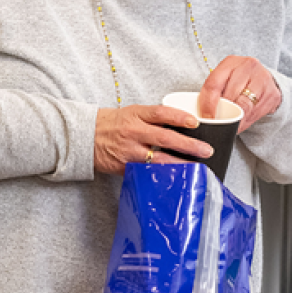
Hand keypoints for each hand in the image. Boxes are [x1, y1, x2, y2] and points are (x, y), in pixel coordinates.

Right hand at [93, 105, 215, 174]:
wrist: (85, 136)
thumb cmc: (112, 124)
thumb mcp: (131, 113)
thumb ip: (153, 118)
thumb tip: (182, 125)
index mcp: (136, 115)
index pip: (160, 113)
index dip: (179, 117)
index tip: (196, 123)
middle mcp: (133, 132)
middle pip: (165, 138)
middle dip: (188, 145)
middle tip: (206, 150)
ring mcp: (129, 151)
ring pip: (159, 160)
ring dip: (180, 164)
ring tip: (196, 168)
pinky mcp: (125, 167)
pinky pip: (147, 173)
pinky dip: (163, 176)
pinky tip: (176, 179)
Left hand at [198, 56, 281, 132]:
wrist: (263, 79)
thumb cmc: (237, 81)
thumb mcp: (224, 79)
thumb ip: (214, 92)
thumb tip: (203, 116)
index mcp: (231, 62)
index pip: (214, 84)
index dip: (207, 104)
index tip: (205, 118)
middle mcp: (248, 67)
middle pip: (230, 96)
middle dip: (222, 113)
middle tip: (216, 124)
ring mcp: (263, 79)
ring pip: (244, 106)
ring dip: (234, 119)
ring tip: (228, 127)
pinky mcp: (272, 93)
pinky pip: (255, 112)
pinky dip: (245, 122)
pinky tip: (240, 124)